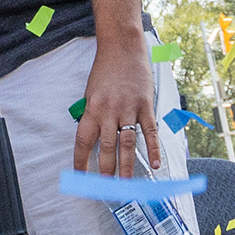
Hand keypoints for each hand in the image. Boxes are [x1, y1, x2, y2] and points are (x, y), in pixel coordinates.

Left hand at [72, 40, 152, 179]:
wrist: (122, 47)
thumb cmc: (105, 69)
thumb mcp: (90, 91)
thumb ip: (92, 114)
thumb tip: (92, 139)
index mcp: (91, 108)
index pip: (83, 141)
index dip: (81, 161)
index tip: (80, 176)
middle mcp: (108, 110)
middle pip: (106, 147)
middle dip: (105, 170)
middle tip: (106, 188)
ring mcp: (128, 108)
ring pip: (126, 143)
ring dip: (126, 165)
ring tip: (125, 183)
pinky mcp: (145, 104)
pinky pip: (149, 130)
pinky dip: (153, 148)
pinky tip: (154, 164)